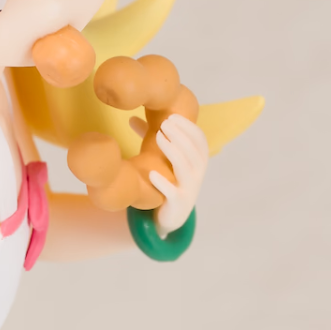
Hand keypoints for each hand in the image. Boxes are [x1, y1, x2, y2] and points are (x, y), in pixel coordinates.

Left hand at [149, 114, 208, 233]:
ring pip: (185, 168)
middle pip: (193, 150)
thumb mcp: (161, 157)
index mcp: (198, 160)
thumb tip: (131, 117)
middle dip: (180, 134)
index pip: (199, 139)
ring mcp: (189, 188)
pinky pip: (172, 192)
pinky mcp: (177, 202)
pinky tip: (151, 173)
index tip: (172, 116)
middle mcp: (198, 173)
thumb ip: (150, 138)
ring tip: (157, 137)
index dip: (188, 126)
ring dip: (173, 151)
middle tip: (164, 123)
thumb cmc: (167, 179)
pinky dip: (163, 182)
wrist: (171, 214)